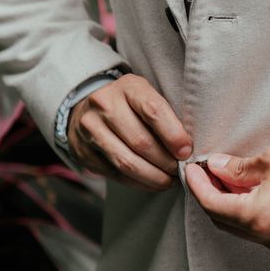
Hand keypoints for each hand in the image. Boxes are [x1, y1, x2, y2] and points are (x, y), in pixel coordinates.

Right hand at [68, 73, 191, 190]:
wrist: (88, 109)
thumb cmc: (130, 105)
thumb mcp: (147, 97)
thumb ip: (166, 117)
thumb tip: (187, 150)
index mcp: (128, 87)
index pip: (153, 111)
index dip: (173, 135)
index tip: (186, 152)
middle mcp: (104, 105)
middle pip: (141, 142)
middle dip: (166, 162)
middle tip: (181, 171)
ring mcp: (89, 129)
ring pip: (127, 162)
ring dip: (154, 177)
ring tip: (169, 181)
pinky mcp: (83, 152)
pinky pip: (115, 174)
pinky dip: (138, 183)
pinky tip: (152, 183)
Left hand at [185, 138, 269, 251]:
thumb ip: (236, 169)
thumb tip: (215, 168)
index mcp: (259, 217)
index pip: (212, 204)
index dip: (197, 185)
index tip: (191, 168)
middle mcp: (267, 236)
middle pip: (221, 219)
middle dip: (209, 195)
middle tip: (205, 170)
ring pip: (238, 226)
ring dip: (226, 203)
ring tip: (224, 176)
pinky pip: (256, 228)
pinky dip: (244, 210)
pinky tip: (244, 189)